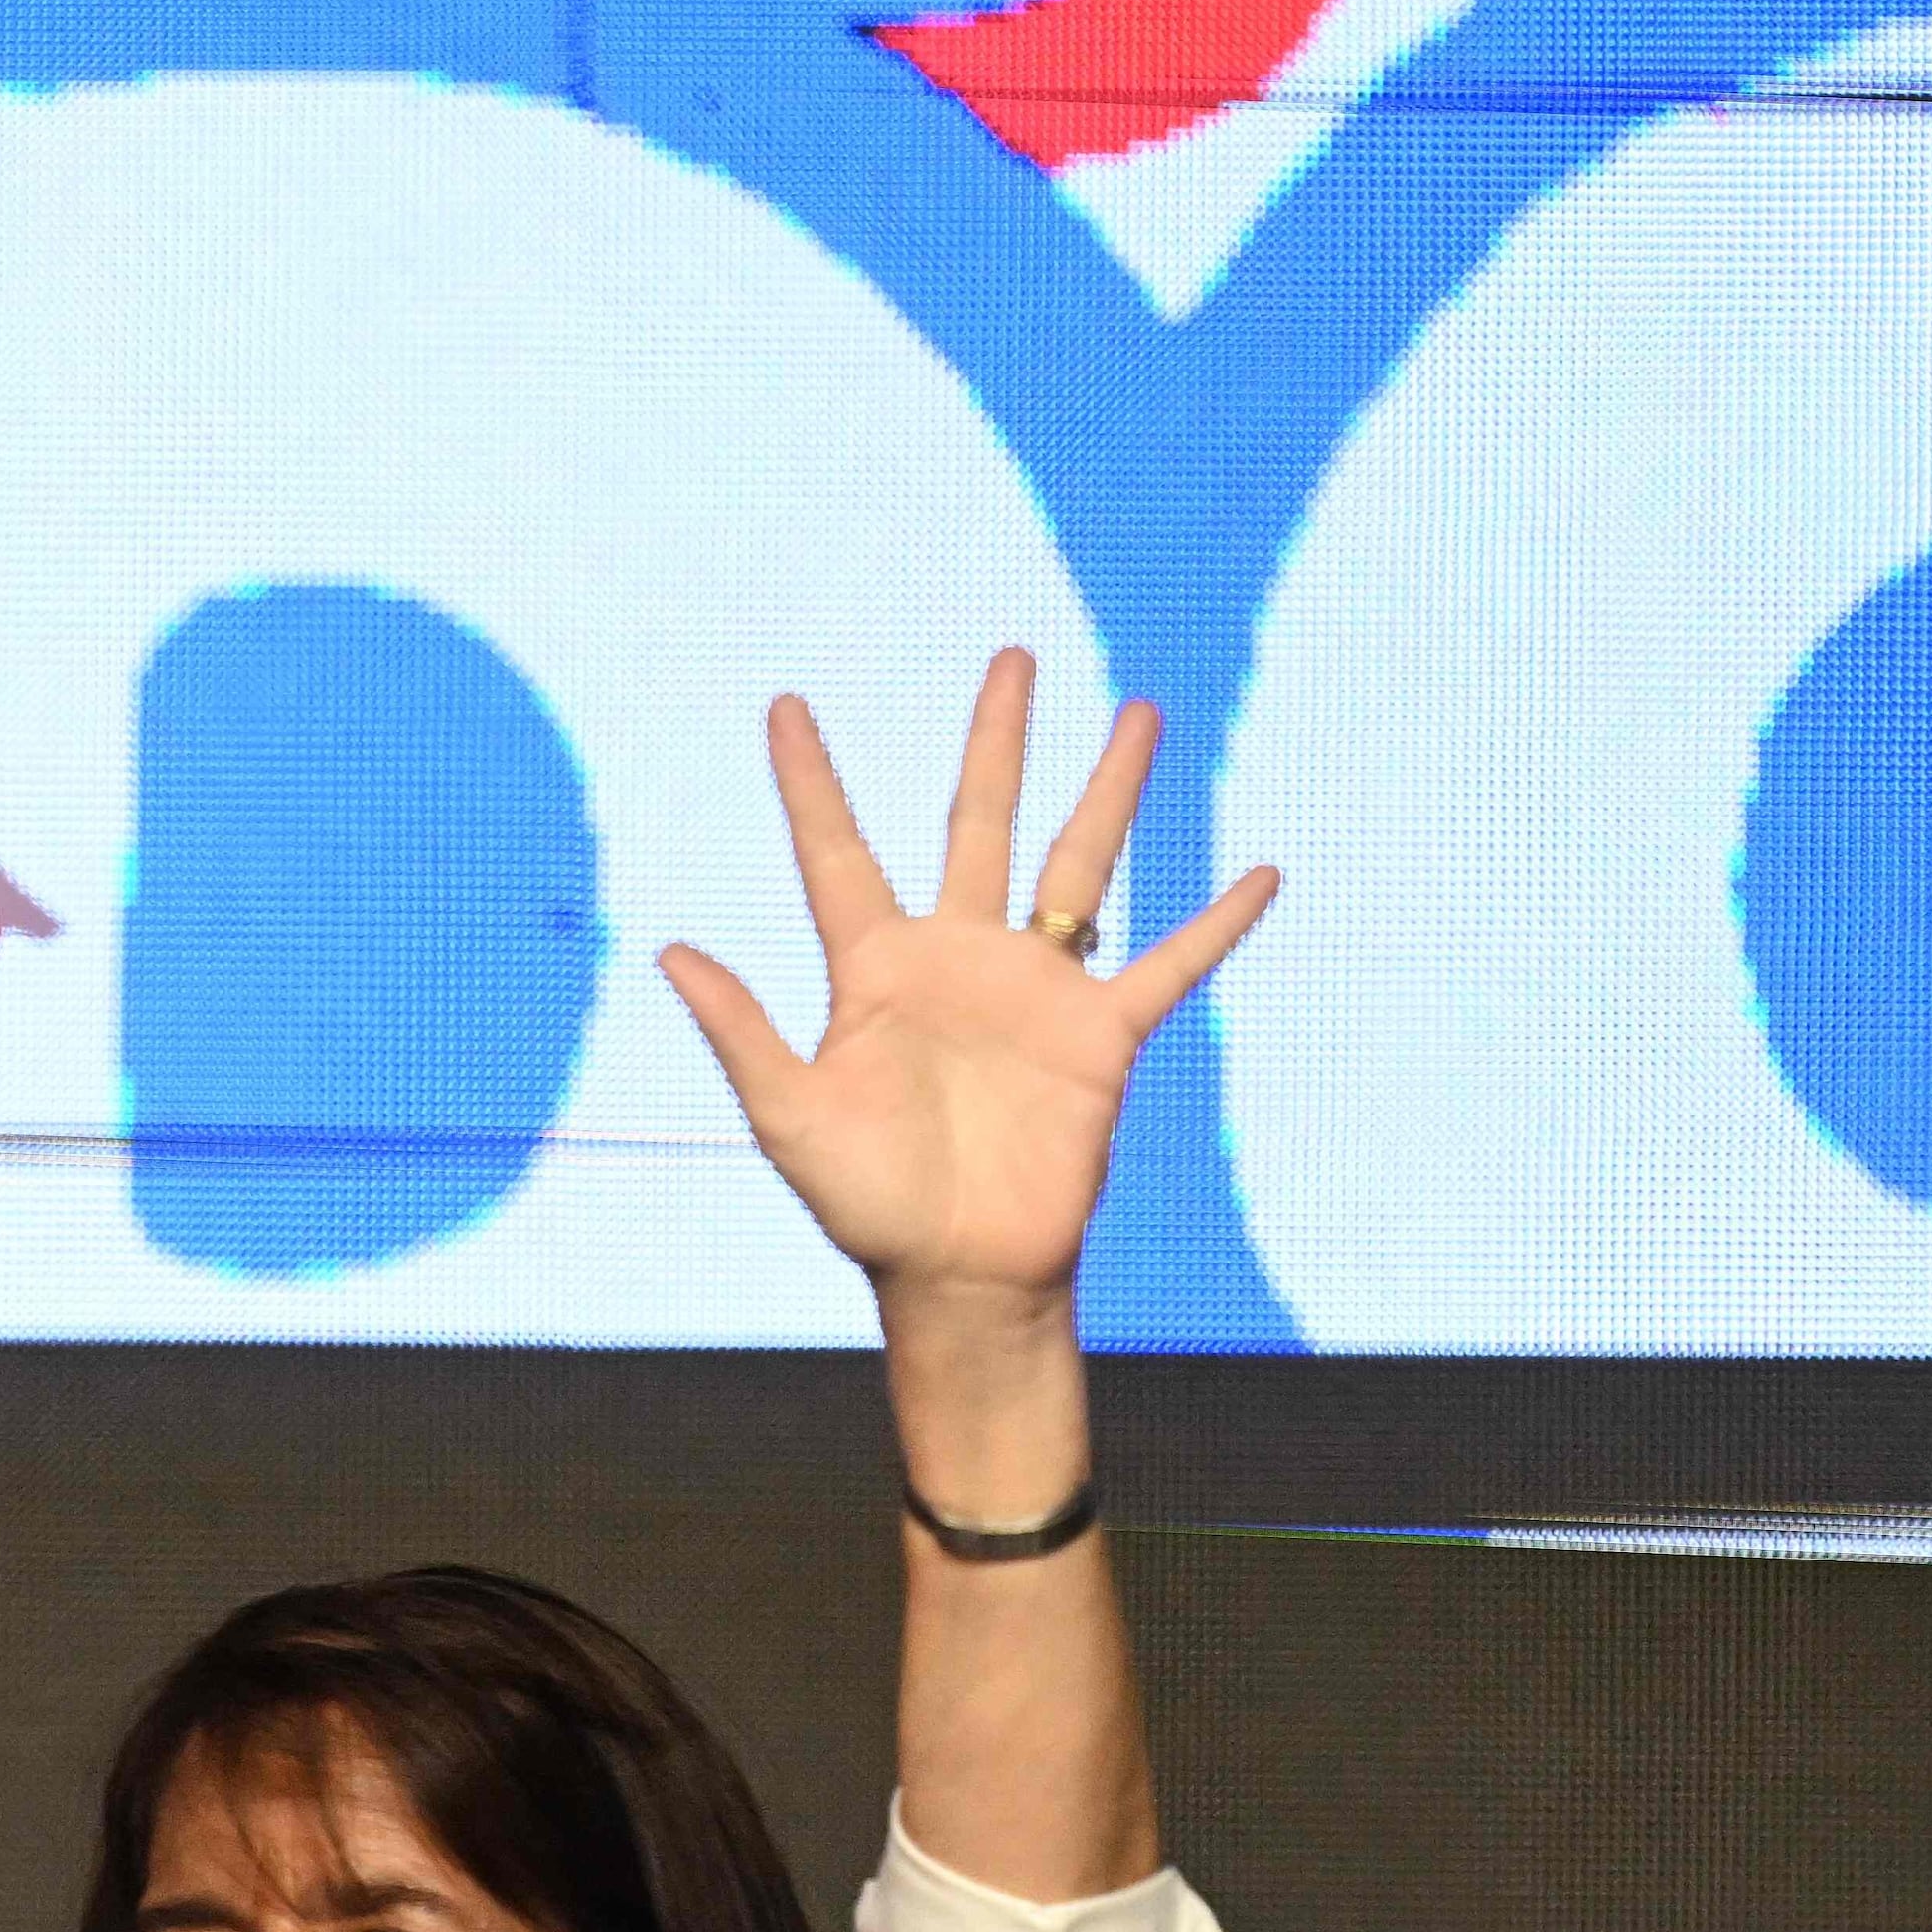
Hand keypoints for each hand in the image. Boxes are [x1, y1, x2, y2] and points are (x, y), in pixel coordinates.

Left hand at [659, 650, 1278, 1322]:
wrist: (958, 1273)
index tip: (785, 705)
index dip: (809, 781)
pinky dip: (1215, 923)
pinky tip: (1261, 874)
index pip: (835, 853)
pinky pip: (1170, 964)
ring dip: (1110, 790)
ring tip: (1140, 711)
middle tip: (1013, 658)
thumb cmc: (865, 1203)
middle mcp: (958, 959)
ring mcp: (1035, 990)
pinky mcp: (1102, 1036)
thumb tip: (671, 953)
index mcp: (874, 970)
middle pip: (977, 822)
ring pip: (1079, 864)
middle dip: (996, 741)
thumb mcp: (787, 1115)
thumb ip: (742, 1029)